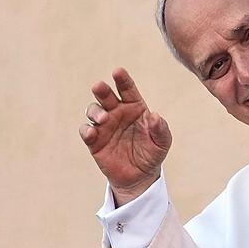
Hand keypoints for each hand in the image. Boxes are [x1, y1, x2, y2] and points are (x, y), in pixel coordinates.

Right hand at [79, 67, 171, 205]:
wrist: (140, 176)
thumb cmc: (152, 153)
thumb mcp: (162, 142)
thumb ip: (161, 129)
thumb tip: (155, 116)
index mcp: (135, 107)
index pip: (127, 89)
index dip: (122, 79)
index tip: (118, 71)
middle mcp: (117, 112)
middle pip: (106, 96)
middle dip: (102, 90)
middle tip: (99, 87)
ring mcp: (104, 126)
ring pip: (93, 110)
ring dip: (95, 111)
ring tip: (103, 118)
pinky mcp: (94, 141)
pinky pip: (86, 131)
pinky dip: (87, 130)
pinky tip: (92, 133)